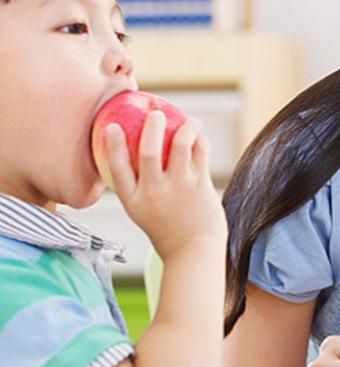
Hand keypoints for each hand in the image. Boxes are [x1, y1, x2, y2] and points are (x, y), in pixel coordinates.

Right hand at [103, 112, 226, 261]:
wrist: (193, 252)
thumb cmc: (168, 231)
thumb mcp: (143, 213)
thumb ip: (140, 190)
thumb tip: (140, 159)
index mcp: (133, 201)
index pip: (116, 168)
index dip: (113, 145)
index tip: (111, 126)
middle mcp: (153, 192)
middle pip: (148, 150)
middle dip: (151, 126)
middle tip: (155, 113)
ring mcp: (178, 188)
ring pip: (180, 145)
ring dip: (186, 127)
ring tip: (189, 121)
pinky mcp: (200, 185)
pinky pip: (200, 153)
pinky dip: (200, 140)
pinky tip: (199, 137)